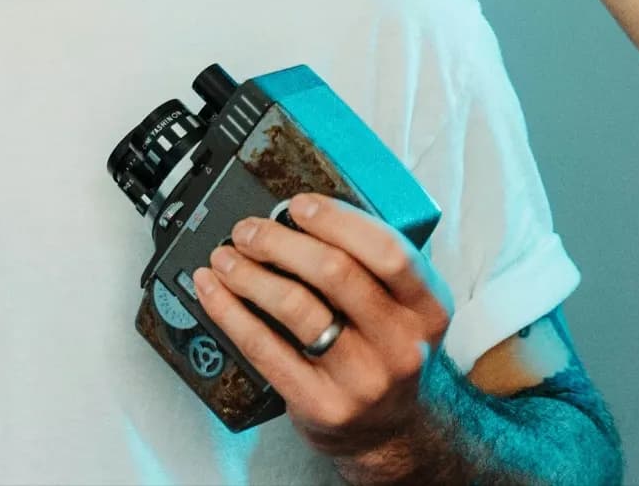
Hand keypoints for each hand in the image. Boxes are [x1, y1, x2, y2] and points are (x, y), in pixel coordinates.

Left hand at [191, 195, 453, 460]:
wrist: (390, 432)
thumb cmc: (383, 350)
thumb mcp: (401, 307)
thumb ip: (366, 263)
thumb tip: (295, 214)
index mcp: (426, 308)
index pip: (387, 251)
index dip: (336, 220)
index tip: (297, 205)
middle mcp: (402, 345)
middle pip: (334, 272)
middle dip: (278, 241)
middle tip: (247, 230)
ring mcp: (362, 379)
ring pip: (295, 307)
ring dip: (248, 273)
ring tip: (225, 257)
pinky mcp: (322, 404)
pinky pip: (264, 347)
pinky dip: (229, 311)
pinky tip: (212, 290)